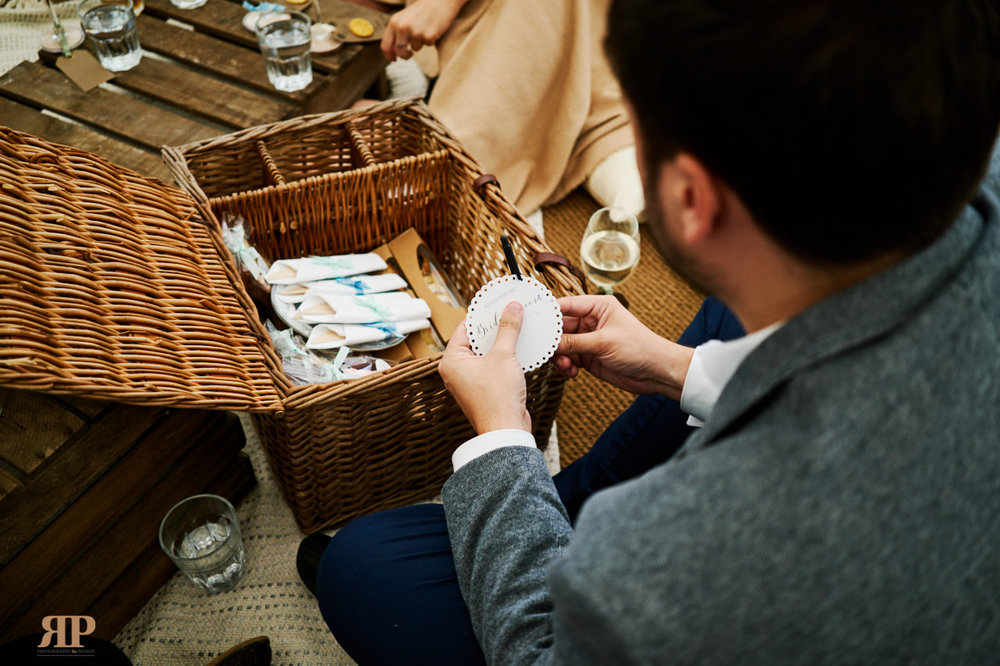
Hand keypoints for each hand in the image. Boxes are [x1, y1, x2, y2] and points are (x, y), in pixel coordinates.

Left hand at [380, 0, 466, 61]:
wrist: (440, 1)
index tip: (394, 60)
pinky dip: (430, 40)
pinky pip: (428, 45)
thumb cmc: (421, 11)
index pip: (385, 45)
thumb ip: (396, 33)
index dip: (389, 56)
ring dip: (420, 43)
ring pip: (415, 49)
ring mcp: (416, 32)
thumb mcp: (404, 19)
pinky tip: (432, 28)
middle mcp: (403, 27)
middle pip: (399, 52)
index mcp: (394, 22)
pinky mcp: (428, 36)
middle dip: (405, 56)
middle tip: (410, 54)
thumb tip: (394, 53)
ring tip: (424, 28)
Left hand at [439, 301, 530, 434]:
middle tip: (511, 311)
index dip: (482, 314)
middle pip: (476, 339)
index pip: (464, 327)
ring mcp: (471, 381)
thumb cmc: (497, 398)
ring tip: (519, 326)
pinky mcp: (485, 389)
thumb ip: (508, 329)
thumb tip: (512, 308)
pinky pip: (494, 365)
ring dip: (503, 341)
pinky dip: (506, 356)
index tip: (497, 302)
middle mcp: (457, 370)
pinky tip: (521, 347)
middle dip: (495, 327)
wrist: (506, 432)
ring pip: (487, 352)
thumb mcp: (504, 356)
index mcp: (452, 361)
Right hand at [554, 295, 693, 399]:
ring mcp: (588, 339)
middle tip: (543, 350)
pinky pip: (568, 358)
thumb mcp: (604, 343)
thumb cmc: (639, 348)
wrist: (656, 372)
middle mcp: (591, 321)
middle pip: (560, 326)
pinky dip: (566, 366)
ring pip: (562, 345)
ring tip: (565, 365)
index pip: (566, 305)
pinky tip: (572, 372)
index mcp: (597, 306)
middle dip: (552, 340)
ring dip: (559, 356)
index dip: (548, 312)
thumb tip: (550, 343)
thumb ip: (574, 342)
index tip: (531, 321)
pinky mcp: (588, 356)